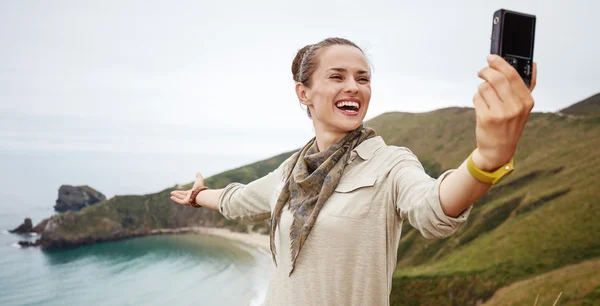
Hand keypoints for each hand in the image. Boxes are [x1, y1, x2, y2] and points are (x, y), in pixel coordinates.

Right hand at [170, 172, 204, 205]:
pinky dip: (175, 199)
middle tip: (172, 193)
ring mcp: (188, 200)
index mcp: (192, 193)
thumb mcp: (199, 180)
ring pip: (180, 198)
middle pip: (182, 196)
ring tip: (171, 195)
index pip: (185, 193)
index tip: (176, 191)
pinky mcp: (186, 202)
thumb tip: (198, 172)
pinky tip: (171, 197)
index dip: (180, 192)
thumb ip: (198, 176)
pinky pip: (180, 201)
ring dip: (176, 196)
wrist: (201, 194)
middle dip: (177, 194)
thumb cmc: (200, 188)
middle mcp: (189, 197)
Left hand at [472, 54, 536, 170]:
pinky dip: (476, 97)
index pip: (513, 75)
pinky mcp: (486, 118)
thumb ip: (527, 86)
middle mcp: (515, 107)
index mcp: (526, 101)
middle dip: (486, 71)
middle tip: (481, 71)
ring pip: (484, 87)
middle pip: (497, 78)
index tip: (491, 57)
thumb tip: (533, 64)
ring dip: (481, 87)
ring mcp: (501, 113)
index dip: (500, 63)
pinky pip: (477, 97)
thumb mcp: (523, 107)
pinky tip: (481, 104)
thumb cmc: (510, 124)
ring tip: (484, 94)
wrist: (499, 149)